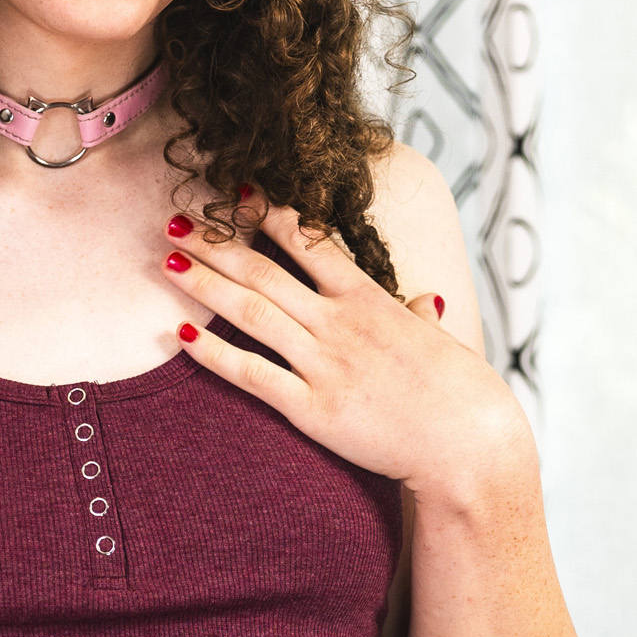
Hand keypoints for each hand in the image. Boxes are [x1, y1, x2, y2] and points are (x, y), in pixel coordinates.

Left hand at [164, 205, 525, 508]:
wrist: (468, 444)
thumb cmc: (460, 395)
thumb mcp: (441, 342)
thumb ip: (421, 318)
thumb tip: (426, 301)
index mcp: (370, 300)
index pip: (311, 243)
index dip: (269, 214)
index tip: (237, 192)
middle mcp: (341, 324)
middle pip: (266, 271)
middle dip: (217, 244)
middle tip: (176, 221)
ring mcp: (325, 364)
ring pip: (251, 313)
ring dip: (205, 285)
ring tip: (168, 263)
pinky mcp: (313, 408)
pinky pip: (252, 374)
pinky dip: (214, 354)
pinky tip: (182, 335)